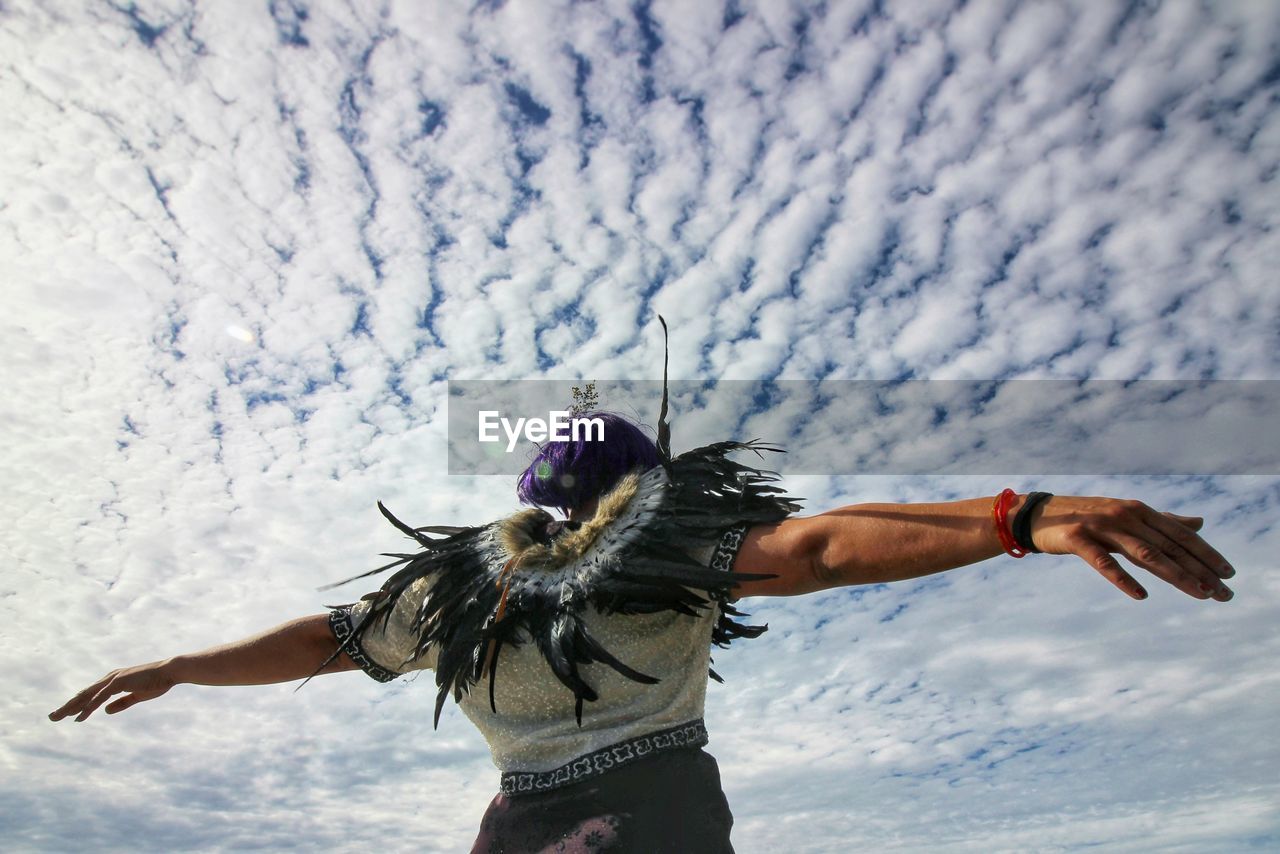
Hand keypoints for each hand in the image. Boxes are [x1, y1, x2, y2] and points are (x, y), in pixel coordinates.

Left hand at [49, 660, 176, 721]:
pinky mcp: (118, 683)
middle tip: (52, 717)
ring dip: (70, 707)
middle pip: (83, 694)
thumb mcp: (137, 696)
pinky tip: (78, 718)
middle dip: (67, 706)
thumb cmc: (157, 682)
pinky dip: (87, 708)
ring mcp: (112, 680)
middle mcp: (109, 678)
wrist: (170, 671)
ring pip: (86, 696)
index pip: (91, 694)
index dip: (77, 705)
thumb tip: (104, 711)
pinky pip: (98, 698)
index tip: (66, 715)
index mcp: (114, 680)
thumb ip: (121, 703)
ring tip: (57, 717)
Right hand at [1021, 496, 1235, 600]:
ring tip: (1198, 594)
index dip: (1206, 553)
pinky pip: (1103, 562)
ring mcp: (1101, 526)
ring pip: (1145, 553)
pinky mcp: (1077, 539)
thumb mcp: (1128, 516)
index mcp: (1139, 510)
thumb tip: (1200, 522)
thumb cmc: (1087, 517)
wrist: (1038, 514)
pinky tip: (1141, 595)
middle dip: (1199, 570)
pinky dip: (1123, 579)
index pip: (1180, 535)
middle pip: (1168, 546)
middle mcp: (1125, 515)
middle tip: (1223, 593)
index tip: (1229, 574)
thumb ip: (1163, 521)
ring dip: (1175, 575)